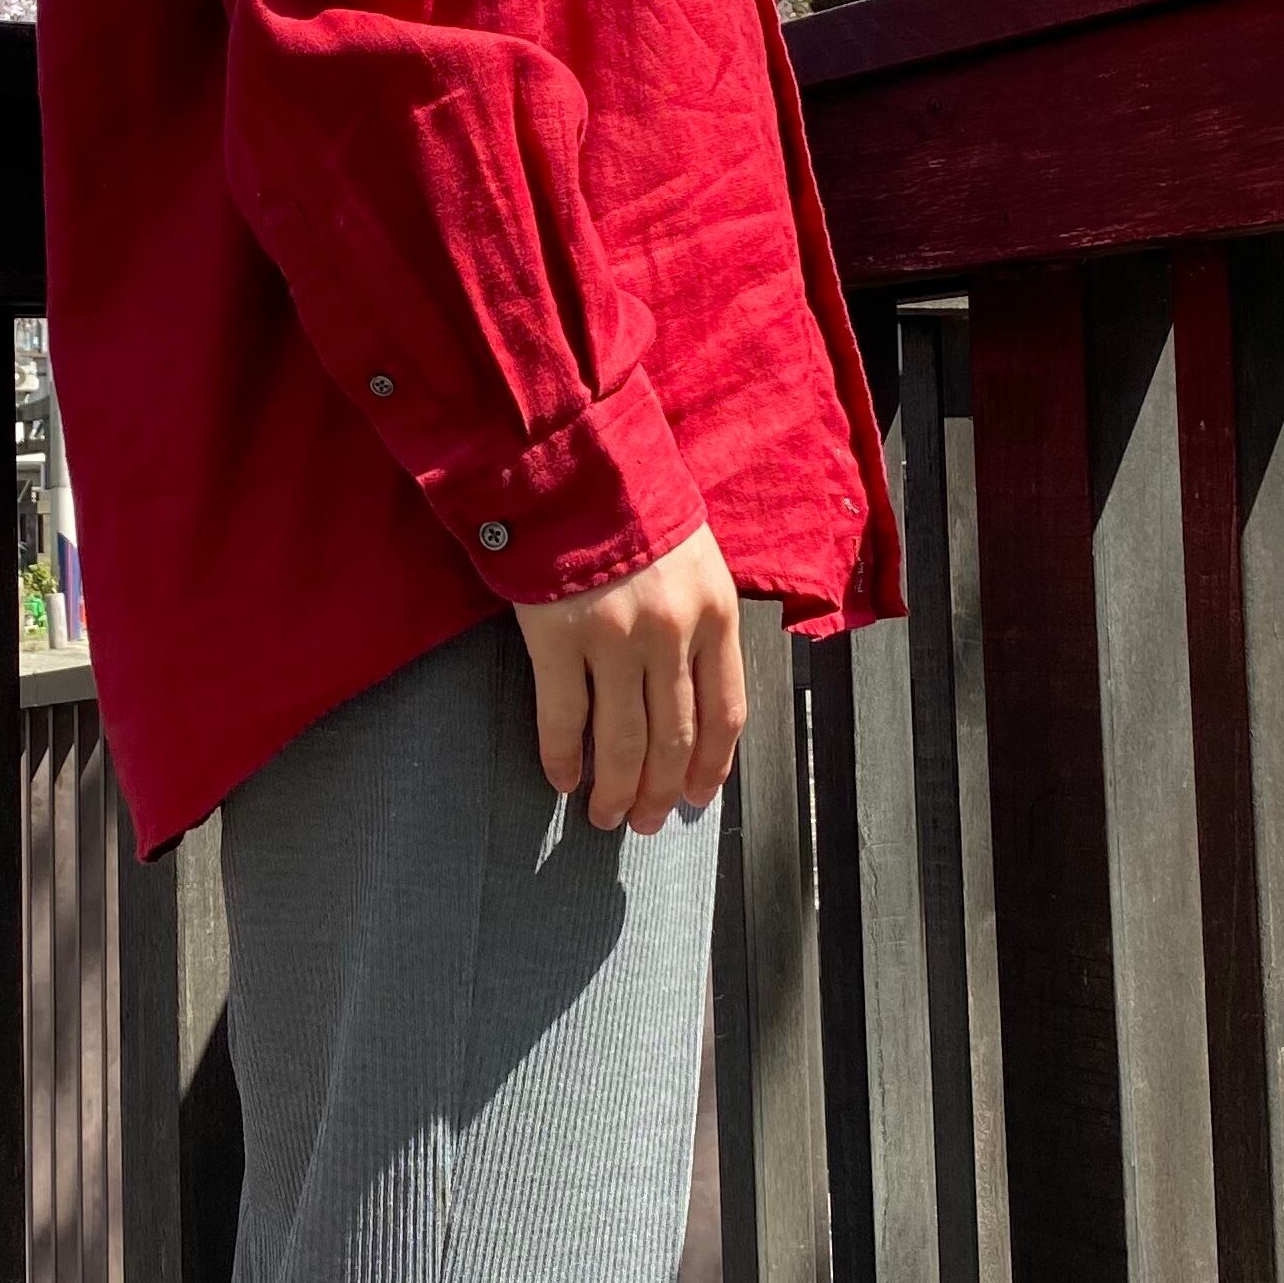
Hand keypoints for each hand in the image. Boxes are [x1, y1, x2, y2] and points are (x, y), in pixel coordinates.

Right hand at [514, 524, 746, 835]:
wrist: (573, 460)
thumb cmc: (633, 506)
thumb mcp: (694, 558)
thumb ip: (699, 620)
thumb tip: (693, 690)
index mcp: (715, 613)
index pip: (726, 712)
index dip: (711, 764)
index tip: (697, 796)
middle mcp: (672, 633)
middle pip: (674, 737)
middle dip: (661, 790)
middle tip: (646, 822)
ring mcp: (614, 638)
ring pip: (623, 740)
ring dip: (616, 789)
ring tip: (605, 816)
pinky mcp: (557, 638)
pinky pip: (564, 717)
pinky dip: (563, 757)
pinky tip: (562, 780)